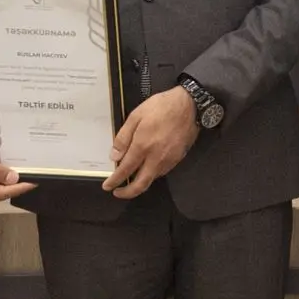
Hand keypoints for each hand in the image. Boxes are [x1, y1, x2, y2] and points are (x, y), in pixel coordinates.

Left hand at [106, 85, 197, 199]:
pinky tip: (148, 168)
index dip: (115, 181)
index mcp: (142, 146)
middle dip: (127, 193)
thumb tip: (114, 156)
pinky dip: (152, 174)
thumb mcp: (136, 115)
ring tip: (131, 178)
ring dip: (140, 183)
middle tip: (118, 193)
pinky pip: (162, 172)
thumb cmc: (161, 107)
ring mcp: (168, 160)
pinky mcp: (178, 158)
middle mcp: (156, 158)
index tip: (107, 186)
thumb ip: (124, 137)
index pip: (125, 170)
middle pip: (141, 184)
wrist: (190, 105)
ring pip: (152, 179)